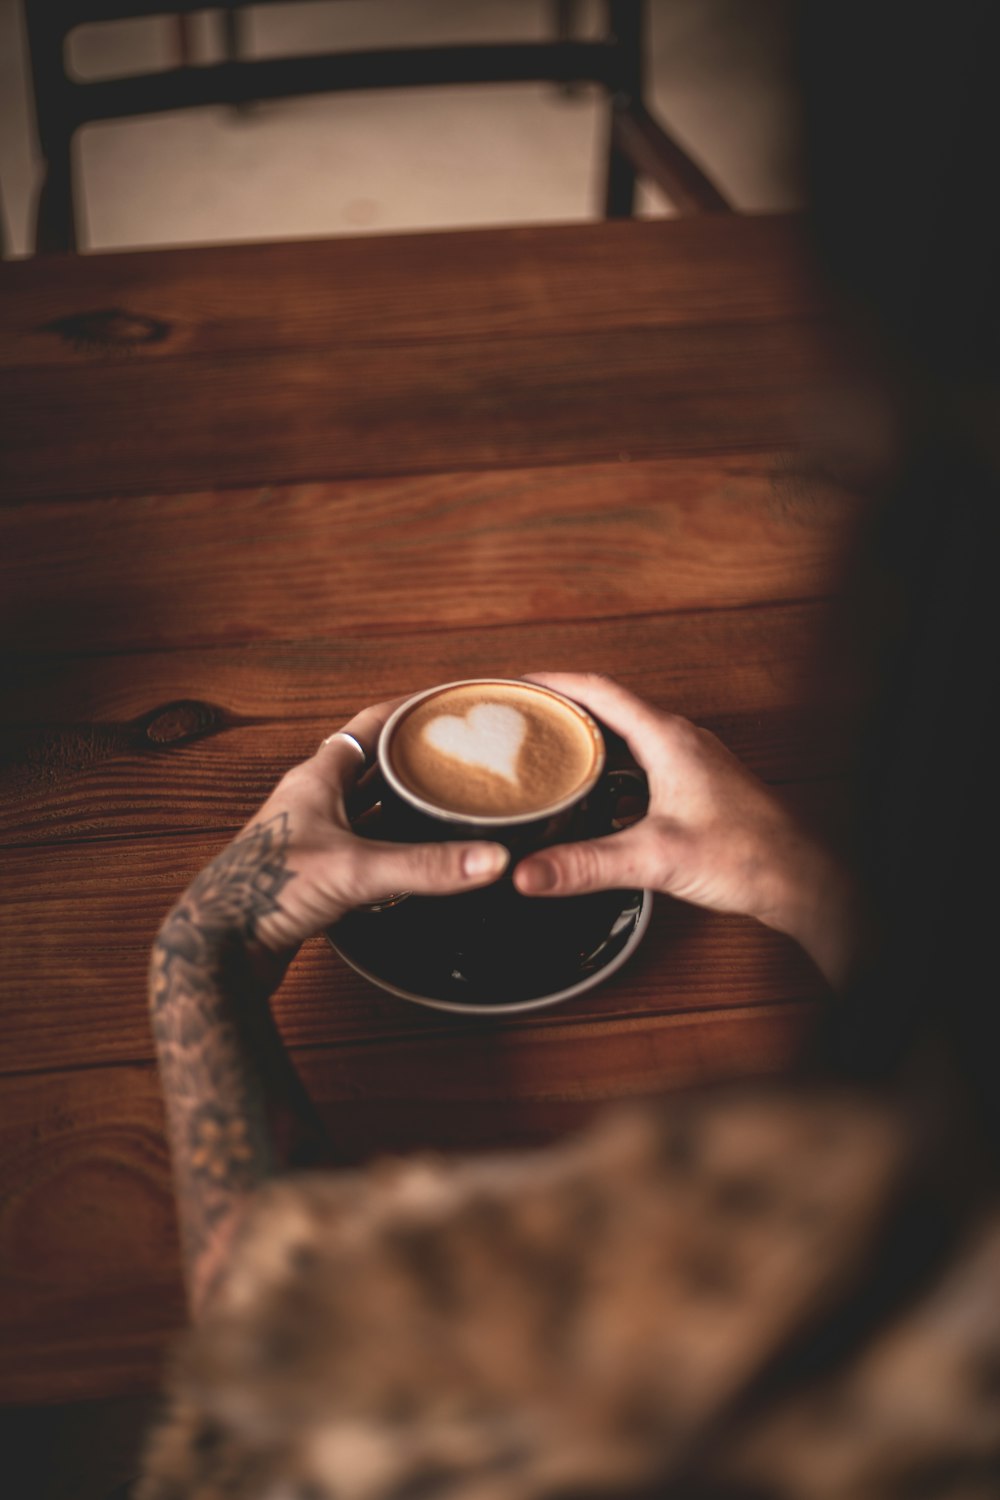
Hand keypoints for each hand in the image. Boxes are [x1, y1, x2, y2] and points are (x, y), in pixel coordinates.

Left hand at [223, 696, 508, 954]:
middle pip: (371, 765)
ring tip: (447, 801)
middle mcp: (312, 800)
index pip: (370, 725)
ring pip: (367, 807)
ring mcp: (311, 836)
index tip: (446, 706)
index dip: (409, 712)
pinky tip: (417, 854)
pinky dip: (391, 844)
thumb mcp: (356, 871)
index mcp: (316, 778)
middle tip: (460, 758)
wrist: (221, 947)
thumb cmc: (264, 891)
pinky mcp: (314, 871)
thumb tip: (490, 859)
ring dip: (402, 803)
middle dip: (415, 760)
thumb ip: (426, 865)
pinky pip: (363, 845)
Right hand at [513, 673, 861, 986]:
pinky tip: (595, 799)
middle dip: (564, 711)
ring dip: (589, 742)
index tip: (518, 684)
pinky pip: (643, 764)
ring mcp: (691, 763)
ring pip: (628, 739)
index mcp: (667, 738)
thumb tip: (527, 873)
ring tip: (549, 754)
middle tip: (523, 720)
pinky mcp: (697, 788)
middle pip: (610, 709)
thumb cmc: (747, 855)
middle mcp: (680, 741)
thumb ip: (586, 865)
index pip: (600, 690)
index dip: (555, 682)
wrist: (800, 878)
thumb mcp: (654, 858)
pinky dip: (611, 771)